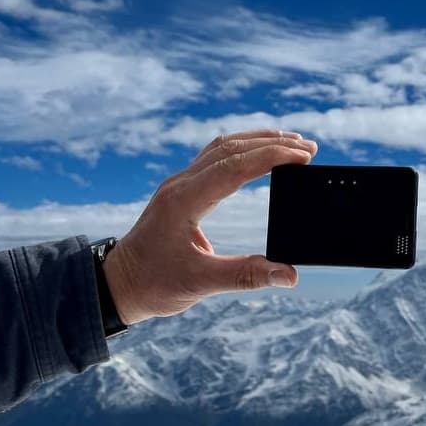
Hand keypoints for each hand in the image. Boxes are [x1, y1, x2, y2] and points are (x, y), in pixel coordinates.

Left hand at [102, 129, 316, 324]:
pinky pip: (214, 158)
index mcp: (184, 201)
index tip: (303, 156)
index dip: (272, 157)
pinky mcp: (181, 190)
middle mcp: (180, 185)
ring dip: (257, 141)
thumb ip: (247, 276)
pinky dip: (242, 150)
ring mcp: (179, 184)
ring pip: (222, 147)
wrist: (117, 284)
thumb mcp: (202, 284)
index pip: (234, 167)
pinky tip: (259, 154)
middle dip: (272, 143)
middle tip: (309, 148)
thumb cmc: (154, 284)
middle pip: (231, 148)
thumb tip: (290, 275)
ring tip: (292, 143)